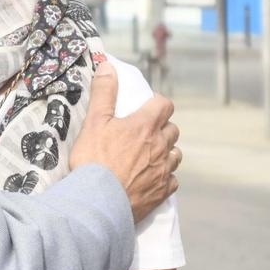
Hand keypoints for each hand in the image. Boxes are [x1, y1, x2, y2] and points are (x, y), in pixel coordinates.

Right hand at [69, 60, 179, 221]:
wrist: (98, 202)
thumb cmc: (94, 160)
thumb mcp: (94, 121)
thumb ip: (104, 92)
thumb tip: (108, 66)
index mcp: (145, 126)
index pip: (165, 104)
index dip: (157, 104)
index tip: (145, 108)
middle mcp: (160, 146)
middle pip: (173, 129)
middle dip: (162, 128)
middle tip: (144, 133)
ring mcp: (164, 170)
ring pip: (176, 155)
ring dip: (166, 152)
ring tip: (149, 156)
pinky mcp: (162, 191)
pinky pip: (172, 180)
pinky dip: (165, 177)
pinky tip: (151, 179)